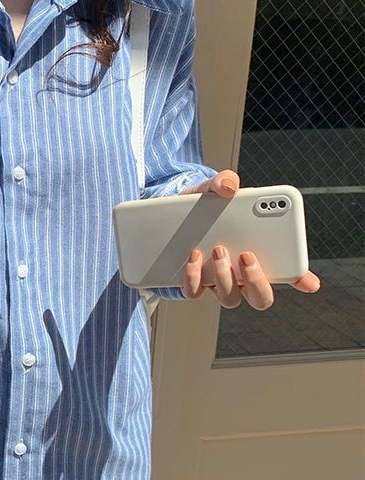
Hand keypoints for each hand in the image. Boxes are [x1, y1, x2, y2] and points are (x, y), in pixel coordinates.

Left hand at [177, 170, 321, 308]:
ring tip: (218, 248)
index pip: (289, 273)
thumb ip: (224, 181)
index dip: (301, 280)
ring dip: (225, 276)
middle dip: (256, 279)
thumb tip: (230, 186)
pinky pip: (195, 291)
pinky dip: (194, 276)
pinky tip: (193, 255)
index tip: (307, 280)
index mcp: (260, 255)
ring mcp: (218, 283)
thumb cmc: (204, 206)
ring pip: (230, 298)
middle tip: (247, 255)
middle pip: (260, 297)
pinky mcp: (193, 283)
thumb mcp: (213, 190)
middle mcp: (242, 276)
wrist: (171, 216)